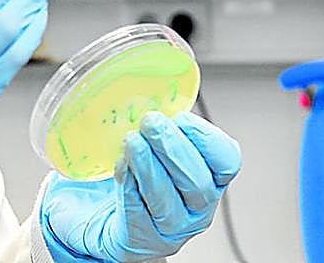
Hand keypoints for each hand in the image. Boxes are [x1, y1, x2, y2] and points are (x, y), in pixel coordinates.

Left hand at [40, 111, 241, 261]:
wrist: (98, 212)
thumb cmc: (133, 175)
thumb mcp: (151, 144)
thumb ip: (157, 123)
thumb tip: (147, 85)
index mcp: (207, 177)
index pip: (226, 160)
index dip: (206, 137)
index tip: (180, 117)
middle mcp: (196, 206)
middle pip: (199, 182)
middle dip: (174, 148)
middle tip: (151, 123)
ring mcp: (171, 226)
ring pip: (170, 200)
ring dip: (150, 166)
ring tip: (132, 142)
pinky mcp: (140, 237)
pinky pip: (139, 214)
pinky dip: (130, 187)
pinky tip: (120, 167)